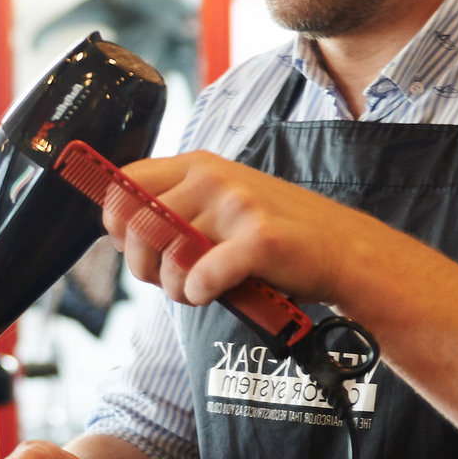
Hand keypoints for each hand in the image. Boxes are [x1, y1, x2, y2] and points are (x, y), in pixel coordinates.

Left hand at [109, 151, 377, 312]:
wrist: (340, 250)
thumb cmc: (274, 235)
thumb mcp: (220, 206)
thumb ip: (176, 209)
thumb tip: (119, 229)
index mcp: (198, 165)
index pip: (125, 182)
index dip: (116, 220)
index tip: (130, 244)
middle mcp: (213, 178)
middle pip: (137, 224)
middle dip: (141, 264)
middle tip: (166, 279)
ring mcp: (237, 205)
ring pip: (168, 256)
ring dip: (174, 287)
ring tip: (196, 290)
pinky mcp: (259, 238)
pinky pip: (201, 275)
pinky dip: (199, 293)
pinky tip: (212, 292)